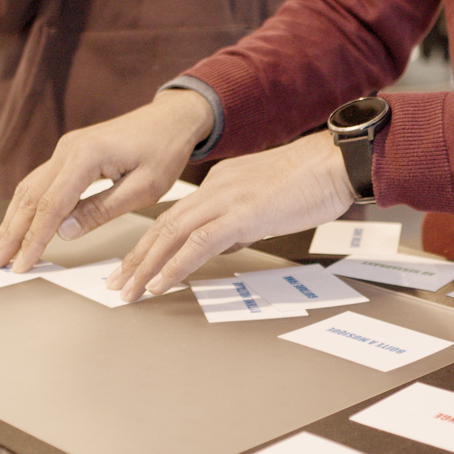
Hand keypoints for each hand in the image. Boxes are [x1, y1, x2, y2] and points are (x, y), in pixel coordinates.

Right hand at [0, 89, 212, 272]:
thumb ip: (102, 209)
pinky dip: (27, 206)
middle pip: (30, 196)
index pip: (51, 205)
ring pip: (29, 188)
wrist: (171, 119)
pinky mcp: (69, 153)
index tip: (23, 263)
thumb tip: (65, 232)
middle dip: (12, 232)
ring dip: (13, 220)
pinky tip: (19, 224)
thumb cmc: (164, 150)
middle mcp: (68, 148)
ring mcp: (66, 148)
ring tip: (1, 249)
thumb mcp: (144, 188)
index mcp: (87, 156)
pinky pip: (40, 182)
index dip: (34, 238)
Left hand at [106, 130, 355, 301]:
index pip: (176, 217)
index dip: (150, 243)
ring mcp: (227, 199)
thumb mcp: (266, 204)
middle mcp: (215, 187)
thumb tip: (221, 245)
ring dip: (146, 265)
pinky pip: (199, 243)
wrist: (337, 163)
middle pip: (163, 225)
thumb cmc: (312, 182)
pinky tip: (160, 284)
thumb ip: (239, 223)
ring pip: (173, 234)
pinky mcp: (243, 213)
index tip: (134, 265)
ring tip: (129, 290)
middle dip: (136, 257)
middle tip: (116, 283)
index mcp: (219, 182)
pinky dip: (175, 265)